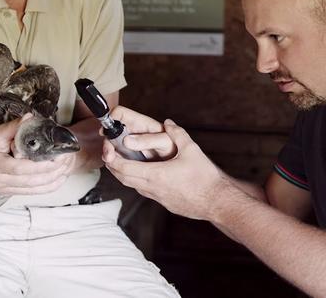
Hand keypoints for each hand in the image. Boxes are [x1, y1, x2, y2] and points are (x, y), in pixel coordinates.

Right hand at [0, 115, 74, 194]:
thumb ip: (15, 126)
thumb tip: (30, 118)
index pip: (21, 169)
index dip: (41, 166)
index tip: (56, 159)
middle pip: (31, 181)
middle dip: (52, 172)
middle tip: (66, 161)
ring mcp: (3, 189)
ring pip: (33, 189)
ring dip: (53, 181)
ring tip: (65, 169)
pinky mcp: (8, 192)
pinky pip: (32, 193)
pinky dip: (47, 187)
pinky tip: (58, 180)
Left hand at [104, 120, 228, 220]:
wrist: (216, 202)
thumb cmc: (205, 178)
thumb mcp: (191, 150)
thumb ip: (177, 134)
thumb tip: (168, 123)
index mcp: (156, 175)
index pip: (124, 168)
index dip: (112, 159)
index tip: (108, 150)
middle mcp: (153, 188)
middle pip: (123, 179)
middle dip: (113, 166)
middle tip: (111, 154)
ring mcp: (158, 197)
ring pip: (133, 186)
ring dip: (125, 174)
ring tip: (124, 162)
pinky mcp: (164, 202)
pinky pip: (145, 191)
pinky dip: (138, 181)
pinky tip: (145, 173)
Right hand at [106, 106, 176, 159]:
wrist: (179, 166)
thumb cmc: (175, 150)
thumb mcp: (164, 143)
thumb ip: (148, 140)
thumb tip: (127, 140)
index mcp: (141, 123)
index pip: (121, 113)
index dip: (111, 117)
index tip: (106, 129)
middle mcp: (133, 132)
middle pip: (112, 131)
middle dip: (107, 142)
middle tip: (109, 154)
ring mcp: (129, 145)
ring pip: (111, 146)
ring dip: (108, 153)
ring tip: (112, 162)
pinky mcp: (128, 158)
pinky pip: (116, 158)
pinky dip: (113, 163)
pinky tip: (115, 168)